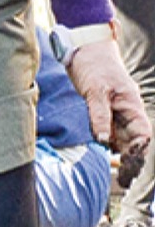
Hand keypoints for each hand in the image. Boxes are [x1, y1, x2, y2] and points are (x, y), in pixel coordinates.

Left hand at [65, 39, 150, 184]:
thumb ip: (99, 116)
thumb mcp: (95, 91)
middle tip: (121, 178)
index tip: (126, 161)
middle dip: (130, 159)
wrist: (83, 47)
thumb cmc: (93, 64)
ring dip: (118, 154)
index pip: (143, 133)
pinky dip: (106, 145)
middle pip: (134, 140)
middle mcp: (126, 111)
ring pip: (121, 138)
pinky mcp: (102, 111)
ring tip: (114, 174)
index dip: (139, 149)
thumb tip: (102, 140)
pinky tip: (102, 156)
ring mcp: (114, 112)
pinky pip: (108, 132)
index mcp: (131, 105)